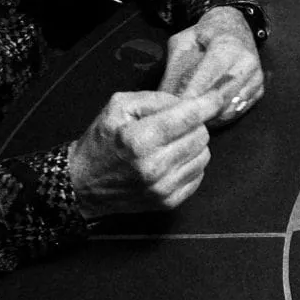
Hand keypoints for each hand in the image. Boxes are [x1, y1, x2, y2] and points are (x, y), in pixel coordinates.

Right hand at [67, 90, 223, 218]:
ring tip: (170, 144)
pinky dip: (190, 164)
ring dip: (193, 145)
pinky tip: (171, 161)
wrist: (82, 185)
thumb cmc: (101, 142)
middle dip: (193, 125)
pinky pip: (199, 176)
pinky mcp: (168, 203)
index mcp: (139, 139)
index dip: (208, 104)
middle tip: (175, 125)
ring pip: (204, 156)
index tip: (217, 96)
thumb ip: (156, 99)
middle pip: (201, 135)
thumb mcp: (118, 107)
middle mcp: (153, 166)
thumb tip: (188, 102)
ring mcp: (162, 188)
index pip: (189, 117)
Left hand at [156, 6, 263, 124]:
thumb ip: (174, 70)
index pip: (208, 76)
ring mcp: (256, 77)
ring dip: (208, 117)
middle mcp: (247, 62)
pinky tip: (205, 115)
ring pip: (229, 108)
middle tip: (178, 122)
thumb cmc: (204, 35)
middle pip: (220, 96)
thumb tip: (165, 99)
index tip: (173, 110)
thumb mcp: (182, 44)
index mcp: (228, 45)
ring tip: (189, 120)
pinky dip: (220, 117)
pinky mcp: (259, 90)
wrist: (233, 27)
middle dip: (198, 110)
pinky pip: (237, 111)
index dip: (190, 95)